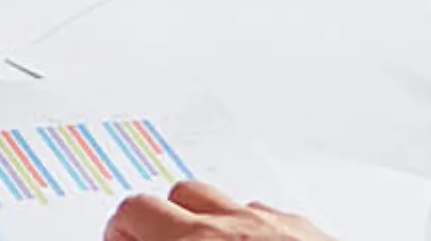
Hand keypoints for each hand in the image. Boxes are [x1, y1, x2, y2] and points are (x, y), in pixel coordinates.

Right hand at [105, 181, 337, 239]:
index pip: (133, 213)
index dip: (120, 234)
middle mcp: (234, 228)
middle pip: (175, 196)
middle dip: (157, 222)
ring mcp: (275, 226)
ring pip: (223, 202)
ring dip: (203, 221)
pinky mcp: (310, 233)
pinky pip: (267, 216)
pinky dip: (250, 231)